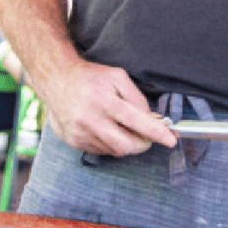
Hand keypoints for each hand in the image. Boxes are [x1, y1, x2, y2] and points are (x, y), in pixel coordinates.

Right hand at [41, 58, 177, 154]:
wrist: (56, 79)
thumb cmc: (90, 77)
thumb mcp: (117, 76)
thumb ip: (136, 98)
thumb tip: (151, 118)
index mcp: (104, 101)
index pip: (135, 121)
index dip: (155, 133)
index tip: (171, 140)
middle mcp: (90, 119)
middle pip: (125, 145)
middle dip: (142, 144)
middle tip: (146, 137)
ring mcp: (80, 133)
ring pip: (114, 151)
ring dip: (125, 143)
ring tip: (121, 128)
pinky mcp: (73, 141)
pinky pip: (100, 151)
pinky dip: (110, 144)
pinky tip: (106, 129)